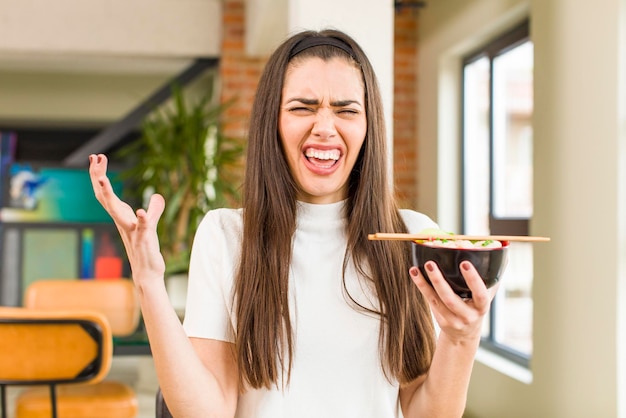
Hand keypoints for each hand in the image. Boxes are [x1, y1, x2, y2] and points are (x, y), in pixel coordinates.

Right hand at [89, 154, 166, 282]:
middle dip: (98, 177)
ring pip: (117, 212)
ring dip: (109, 195)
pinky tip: (141, 211)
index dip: (99, 175)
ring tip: (102, 179)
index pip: (106, 193)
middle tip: (94, 158)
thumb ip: (154, 210)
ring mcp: (131, 231)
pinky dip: (142, 219)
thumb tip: (156, 196)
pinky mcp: (144, 239)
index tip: (96, 157)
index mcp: (122, 217)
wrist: (147, 272)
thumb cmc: (146, 250)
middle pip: (106, 197)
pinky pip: (142, 228)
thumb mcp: (150, 226)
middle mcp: (122, 222)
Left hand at [409, 261, 497, 343]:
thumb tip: (498, 256)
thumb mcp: (486, 297)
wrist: (464, 335)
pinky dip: (422, 287)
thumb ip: (490, 280)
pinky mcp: (441, 321)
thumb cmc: (475, 307)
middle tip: (430, 263)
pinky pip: (430, 302)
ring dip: (424, 284)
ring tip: (415, 269)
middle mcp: (468, 316)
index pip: (480, 294)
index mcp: (482, 307)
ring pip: (436, 301)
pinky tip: (415, 274)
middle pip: (451, 299)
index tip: (464, 263)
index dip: (473, 280)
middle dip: (439, 281)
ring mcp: (453, 320)